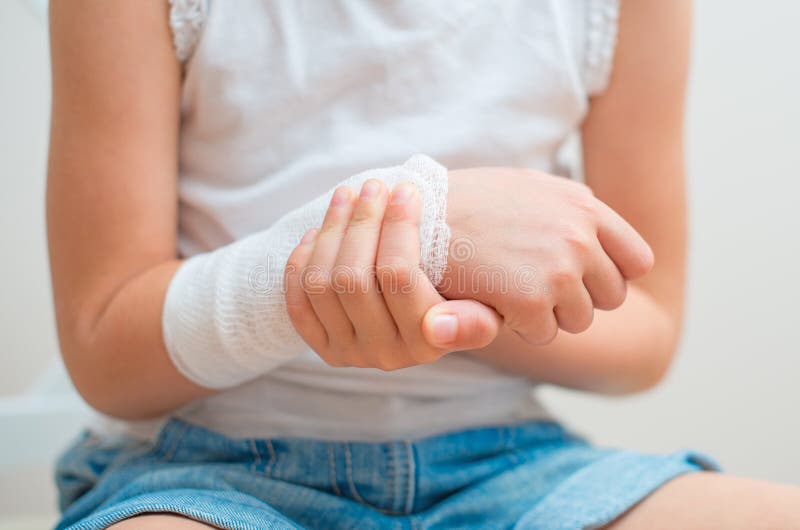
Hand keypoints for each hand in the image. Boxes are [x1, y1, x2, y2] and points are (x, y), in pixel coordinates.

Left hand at [285, 180, 501, 369]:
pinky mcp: (321, 346)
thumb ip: (472, 323)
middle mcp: (384, 354)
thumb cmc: (459, 304)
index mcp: (426, 344)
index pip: (399, 275)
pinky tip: (318, 232)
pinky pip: (298, 303)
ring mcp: (348, 352)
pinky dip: (301, 263)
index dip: (398, 225)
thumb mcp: (483, 314)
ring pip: (321, 283)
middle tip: (373, 186)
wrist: (428, 327)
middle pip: (353, 277)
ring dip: (331, 231)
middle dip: (361, 221)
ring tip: (346, 196)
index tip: (406, 189)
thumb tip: (437, 325)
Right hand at [442, 167, 653, 343]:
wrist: (418, 216)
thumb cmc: (466, 203)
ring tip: (510, 290)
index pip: (637, 260)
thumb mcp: (526, 186)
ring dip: (547, 315)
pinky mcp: (532, 299)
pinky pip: (544, 334)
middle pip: (610, 296)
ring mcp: (559, 268)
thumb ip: (569, 207)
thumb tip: (595, 224)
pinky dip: (518, 326)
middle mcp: (579, 236)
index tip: (582, 281)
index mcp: (583, 207)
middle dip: (577, 299)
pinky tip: (493, 300)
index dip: (611, 276)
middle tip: (534, 288)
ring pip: (579, 320)